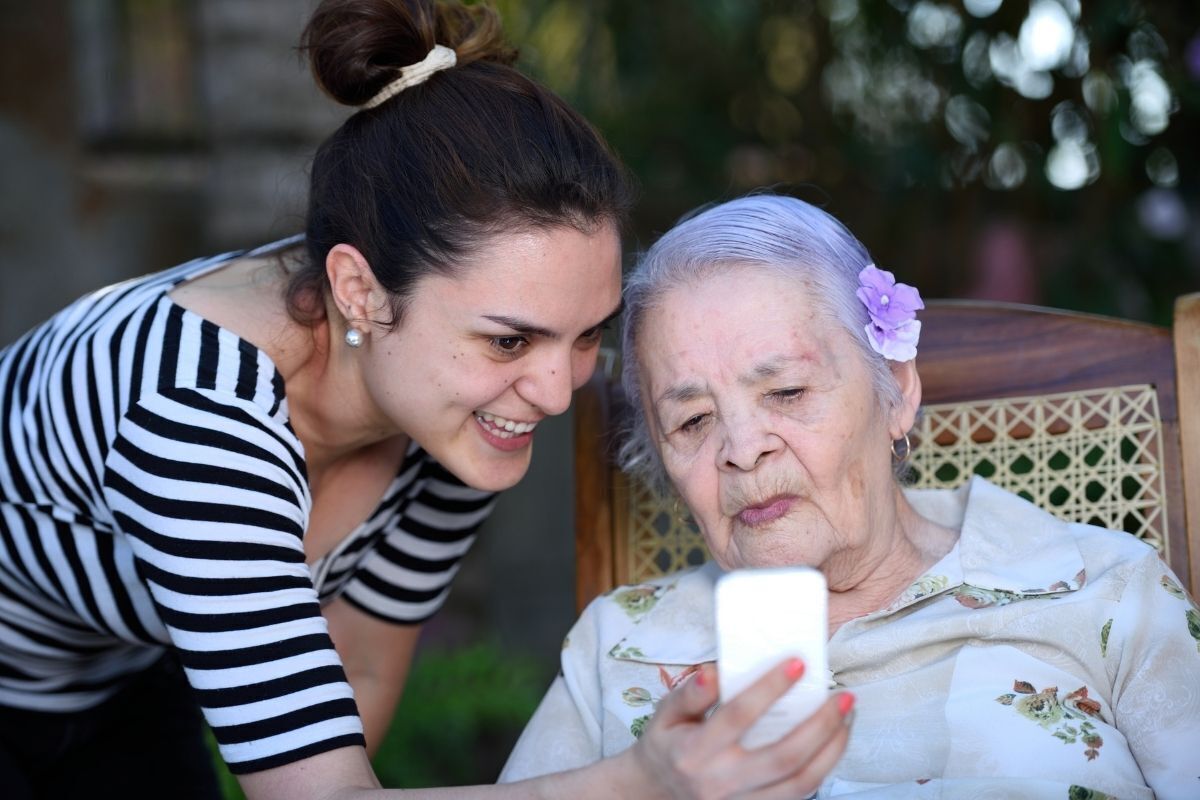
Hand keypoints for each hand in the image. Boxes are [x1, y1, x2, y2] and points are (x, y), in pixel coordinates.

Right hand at [629, 658, 852, 799]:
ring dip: (831, 749)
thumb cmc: (666, 746)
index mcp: (695, 751)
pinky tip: (832, 743)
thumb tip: (715, 672)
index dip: (770, 688)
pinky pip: (799, 795)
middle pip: (783, 756)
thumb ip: (689, 693)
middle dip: (821, 725)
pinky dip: (823, 768)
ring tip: (847, 718)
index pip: (739, 716)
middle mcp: (721, 781)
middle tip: (843, 696)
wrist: (657, 793)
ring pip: (800, 783)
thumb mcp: (664, 714)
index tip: (798, 663)